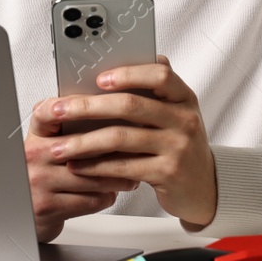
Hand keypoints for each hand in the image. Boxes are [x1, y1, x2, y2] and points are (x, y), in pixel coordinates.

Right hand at [26, 102, 138, 243]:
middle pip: (83, 147)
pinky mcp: (48, 207)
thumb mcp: (47, 152)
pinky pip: (90, 200)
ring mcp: (39, 182)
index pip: (45, 114)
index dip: (68, 105)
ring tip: (130, 175)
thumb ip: (68, 135)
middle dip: (115, 150)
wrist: (27, 214)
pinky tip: (109, 192)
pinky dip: (106, 197)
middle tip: (137, 149)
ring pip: (93, 176)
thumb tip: (110, 118)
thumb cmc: (43, 180)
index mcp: (34, 139)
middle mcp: (32, 157)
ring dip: (118, 178)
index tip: (92, 102)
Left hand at [29, 55, 217, 234]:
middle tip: (57, 110)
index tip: (98, 78)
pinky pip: (123, 167)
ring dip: (83, 142)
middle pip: (130, 105)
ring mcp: (178, 147)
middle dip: (87, 106)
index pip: (159, 74)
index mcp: (183, 97)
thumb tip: (102, 74)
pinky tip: (76, 166)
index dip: (128, 73)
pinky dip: (95, 166)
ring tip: (57, 146)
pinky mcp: (168, 173)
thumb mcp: (172, 114)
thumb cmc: (178, 145)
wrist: (204, 187)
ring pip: (121, 138)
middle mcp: (184, 119)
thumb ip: (148, 93)